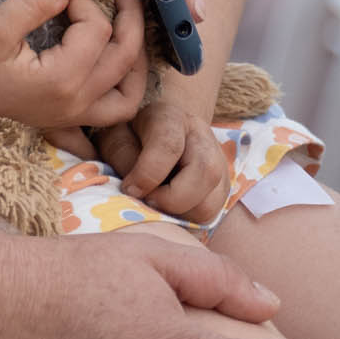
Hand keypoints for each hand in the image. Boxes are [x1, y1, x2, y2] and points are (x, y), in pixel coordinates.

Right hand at [0, 0, 148, 133]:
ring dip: (138, 58)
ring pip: (130, 92)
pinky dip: (125, 85)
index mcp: (61, 81)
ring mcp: (73, 115)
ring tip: (134, 26)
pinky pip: (114, 109)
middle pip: (125, 57)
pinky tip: (118, 63)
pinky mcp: (67, 118)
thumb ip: (33, 3)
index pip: (96, 30)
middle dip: (130, 14)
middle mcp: (75, 103)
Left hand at [94, 95, 235, 221]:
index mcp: (172, 118)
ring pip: (213, 199)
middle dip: (172, 199)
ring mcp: (219, 162)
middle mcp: (202, 137)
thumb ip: (122, 156)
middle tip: (147, 201)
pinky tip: (170, 209)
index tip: (128, 189)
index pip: (169, 146)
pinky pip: (212, 214)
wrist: (155, 132)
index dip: (147, 174)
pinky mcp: (223, 186)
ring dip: (181, 213)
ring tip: (158, 205)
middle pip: (205, 172)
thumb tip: (135, 190)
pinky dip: (189, 220)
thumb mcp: (116, 136)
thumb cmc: (131, 135)